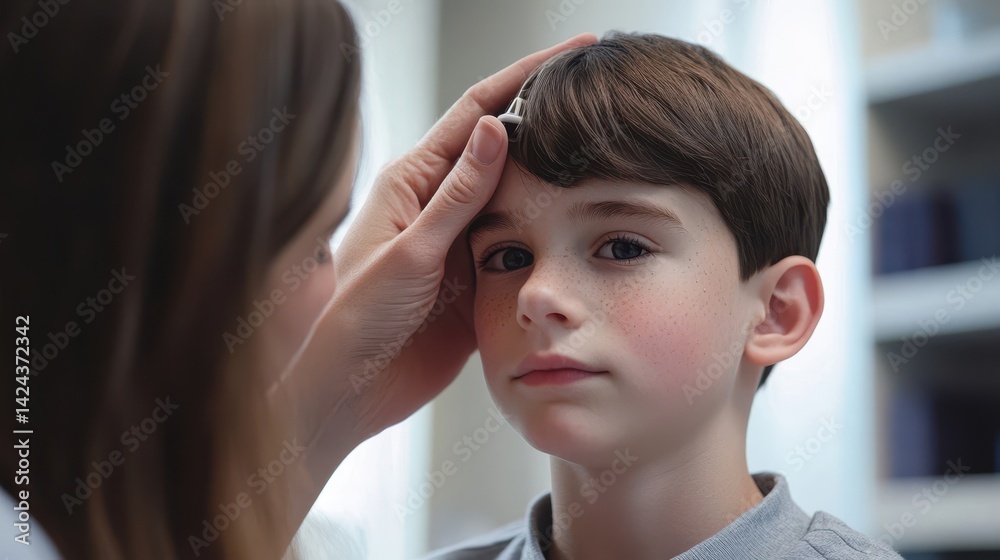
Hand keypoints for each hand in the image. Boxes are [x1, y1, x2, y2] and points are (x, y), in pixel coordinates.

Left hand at [278, 33, 597, 500]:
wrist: (353, 390)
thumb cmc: (358, 319)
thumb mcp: (410, 252)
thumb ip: (457, 197)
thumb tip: (493, 127)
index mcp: (412, 182)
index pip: (477, 112)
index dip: (526, 76)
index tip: (574, 49)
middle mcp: (439, 205)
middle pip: (503, 147)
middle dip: (548, 117)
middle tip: (602, 94)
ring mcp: (461, 242)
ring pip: (519, 196)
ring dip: (556, 176)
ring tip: (608, 150)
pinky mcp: (477, 280)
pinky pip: (520, 245)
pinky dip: (549, 231)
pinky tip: (582, 221)